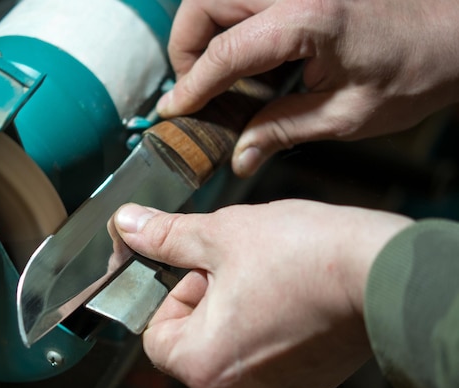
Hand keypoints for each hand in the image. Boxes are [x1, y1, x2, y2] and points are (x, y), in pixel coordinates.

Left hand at [114, 200, 411, 387]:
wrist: (381, 270)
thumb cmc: (303, 256)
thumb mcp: (220, 235)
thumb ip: (165, 237)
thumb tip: (128, 225)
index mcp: (204, 366)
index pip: (155, 333)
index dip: (170, 292)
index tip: (195, 266)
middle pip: (192, 339)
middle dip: (204, 296)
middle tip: (232, 263)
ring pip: (229, 343)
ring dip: (235, 305)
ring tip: (264, 272)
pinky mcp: (304, 380)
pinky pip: (263, 351)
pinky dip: (264, 320)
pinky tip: (285, 289)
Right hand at [159, 0, 458, 175]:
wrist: (455, 31)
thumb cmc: (415, 69)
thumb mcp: (345, 115)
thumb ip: (282, 131)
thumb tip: (240, 157)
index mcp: (306, 19)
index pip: (223, 53)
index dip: (191, 87)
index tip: (174, 112)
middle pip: (203, 5)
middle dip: (187, 50)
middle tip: (196, 92)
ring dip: (205, 34)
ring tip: (219, 80)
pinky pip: (243, 2)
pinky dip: (230, 28)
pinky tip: (247, 63)